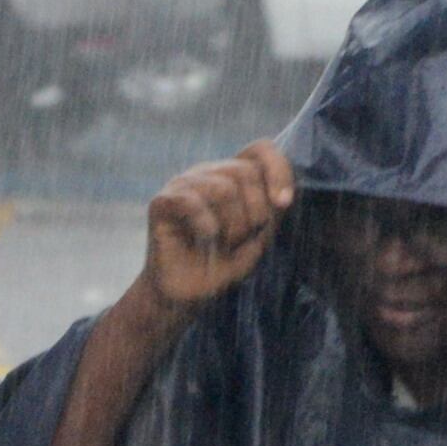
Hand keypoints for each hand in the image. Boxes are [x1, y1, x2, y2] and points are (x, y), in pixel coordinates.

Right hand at [142, 142, 294, 313]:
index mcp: (233, 175)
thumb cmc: (223, 265)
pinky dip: (206, 225)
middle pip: (245, 171)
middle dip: (255, 211)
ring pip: (223, 187)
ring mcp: (183, 184)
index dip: (278, 170)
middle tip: (242, 239)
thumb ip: (271, 213)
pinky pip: (191, 202)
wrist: (187, 296)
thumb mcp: (258, 238)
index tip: (284, 203)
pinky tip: (206, 238)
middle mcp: (208, 173)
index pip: (260, 149)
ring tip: (223, 244)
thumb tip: (281, 197)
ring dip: (232, 225)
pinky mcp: (162, 202)